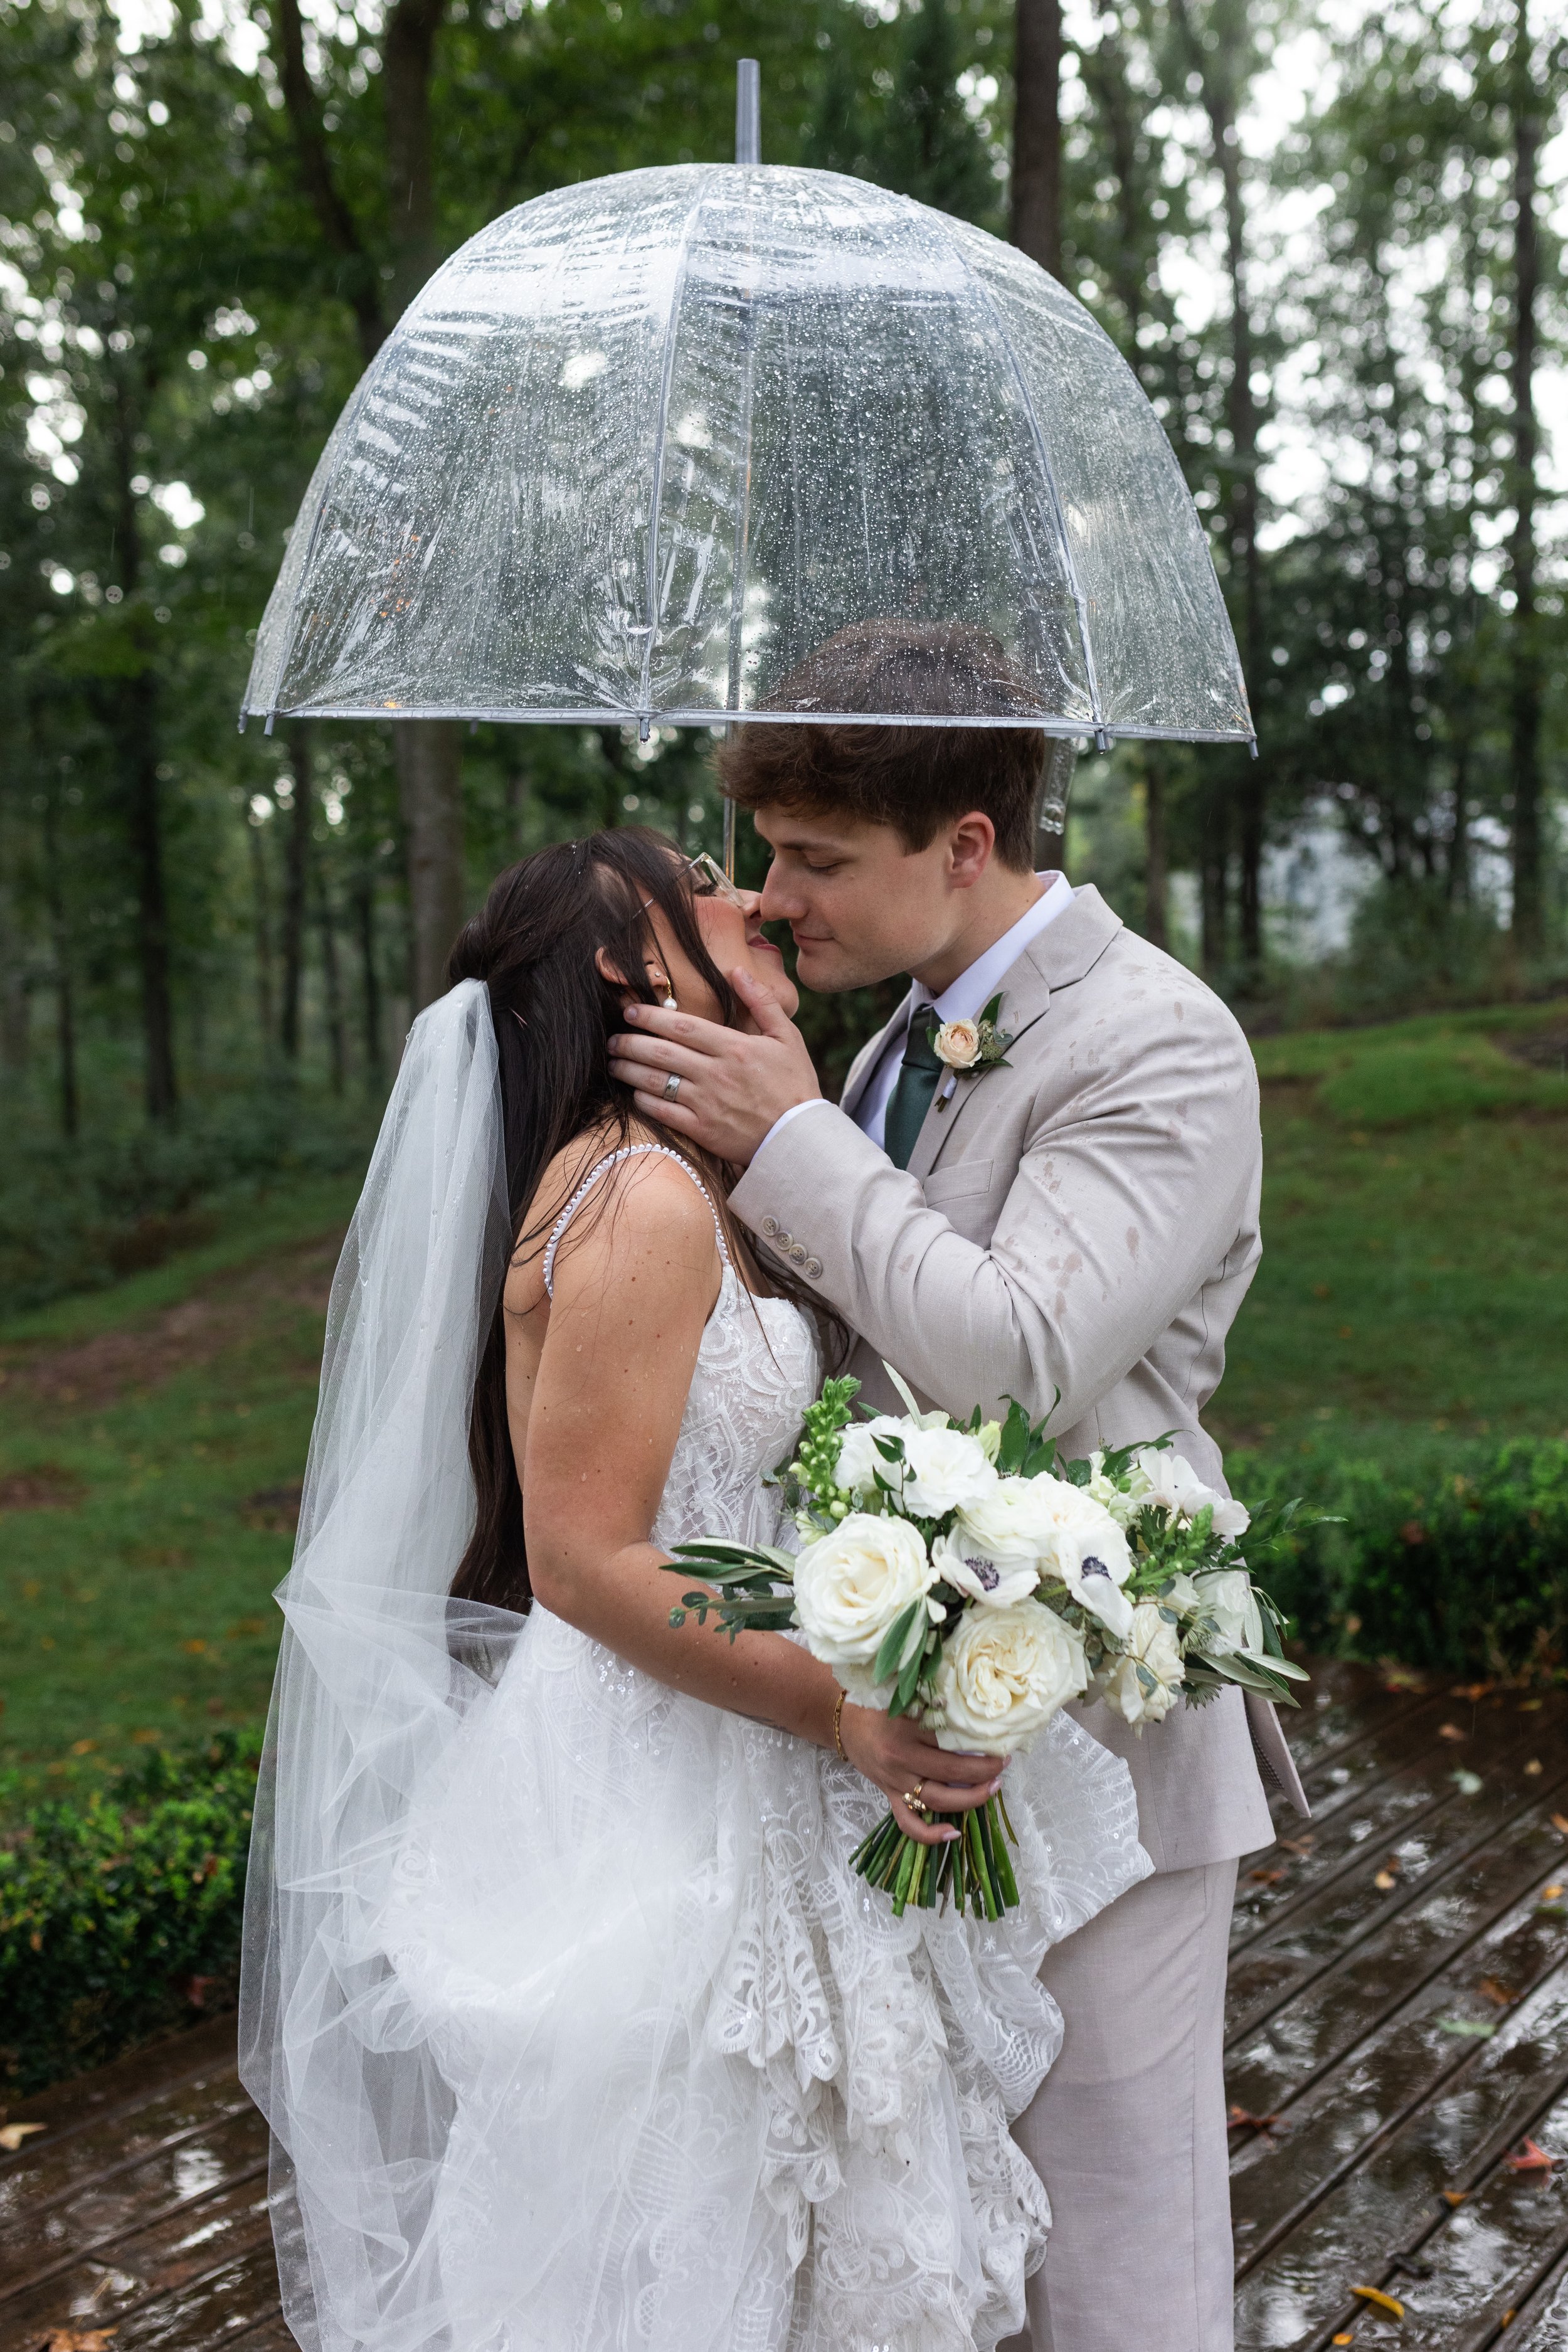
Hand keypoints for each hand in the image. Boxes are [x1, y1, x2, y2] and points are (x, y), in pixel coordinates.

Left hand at [608, 964, 823, 1164]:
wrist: (801, 1138)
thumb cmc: (795, 1085)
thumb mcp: (788, 1037)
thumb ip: (761, 1001)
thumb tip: (737, 971)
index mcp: (734, 1048)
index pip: (682, 1026)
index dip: (650, 1016)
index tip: (630, 1011)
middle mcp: (716, 1074)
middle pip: (661, 1052)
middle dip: (630, 1042)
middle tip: (612, 1038)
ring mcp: (707, 1103)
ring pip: (656, 1081)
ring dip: (629, 1070)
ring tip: (614, 1062)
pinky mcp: (702, 1130)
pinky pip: (663, 1113)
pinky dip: (643, 1101)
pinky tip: (634, 1094)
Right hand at [837, 1704, 1005, 1847]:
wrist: (845, 1725)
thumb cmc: (880, 1708)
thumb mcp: (906, 1699)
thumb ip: (935, 1706)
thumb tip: (975, 1716)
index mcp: (907, 1729)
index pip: (951, 1738)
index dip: (980, 1741)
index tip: (1001, 1739)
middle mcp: (902, 1759)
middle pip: (950, 1771)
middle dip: (984, 1771)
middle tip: (1003, 1764)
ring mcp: (896, 1782)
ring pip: (938, 1799)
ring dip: (970, 1799)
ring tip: (993, 1789)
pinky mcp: (890, 1797)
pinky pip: (909, 1824)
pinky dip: (930, 1835)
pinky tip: (954, 1833)